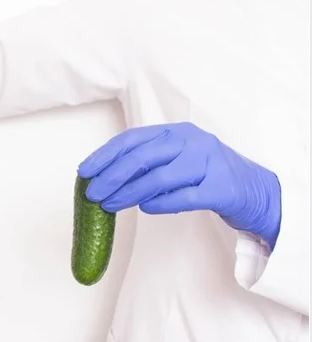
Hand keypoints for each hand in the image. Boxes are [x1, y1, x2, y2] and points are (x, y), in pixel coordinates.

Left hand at [77, 122, 281, 249]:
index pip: (133, 139)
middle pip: (142, 157)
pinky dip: (159, 203)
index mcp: (176, 132)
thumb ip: (147, 163)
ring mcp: (208, 163)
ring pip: (159, 178)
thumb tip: (103, 178)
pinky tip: (144, 209)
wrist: (256, 190)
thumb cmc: (207, 176)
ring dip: (129, 193)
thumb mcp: (176, 160)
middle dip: (111, 176)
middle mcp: (192, 142)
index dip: (105, 155)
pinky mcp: (220, 188)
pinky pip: (183, 197)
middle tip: (93, 193)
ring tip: (110, 205)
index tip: (85, 171)